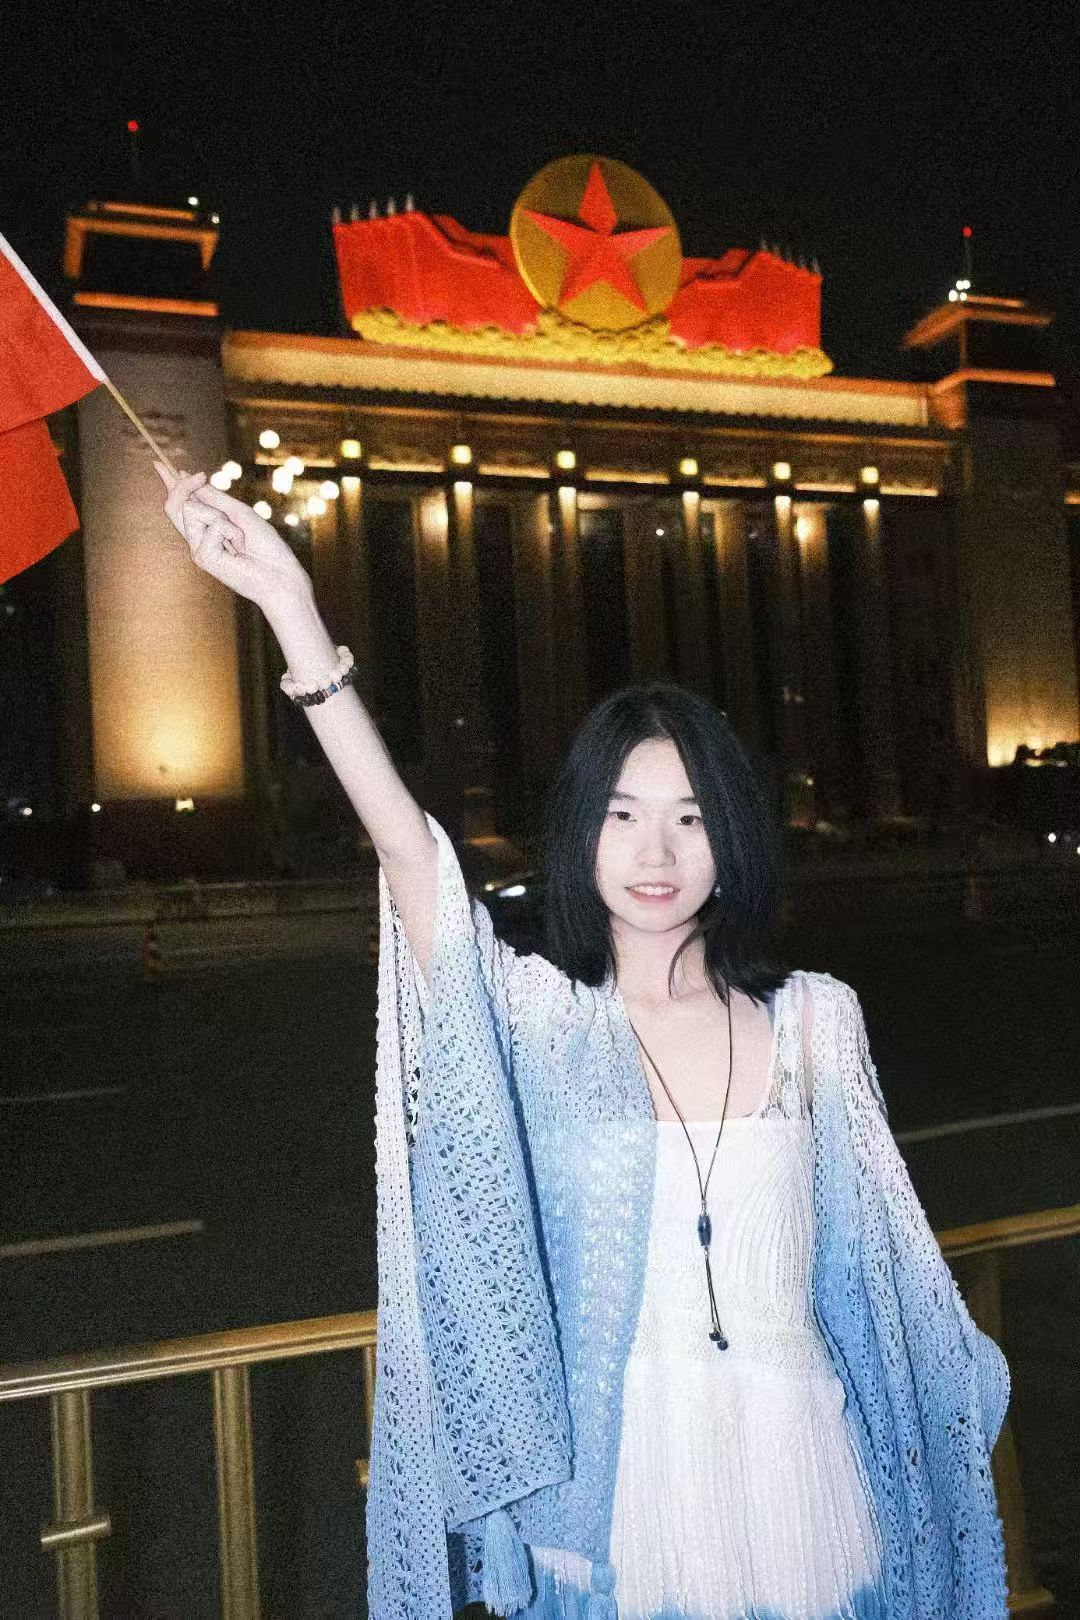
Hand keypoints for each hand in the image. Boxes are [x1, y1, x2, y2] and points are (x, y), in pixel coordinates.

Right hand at [155, 466, 312, 610]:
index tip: (158, 464)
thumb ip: (216, 499)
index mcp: (207, 528)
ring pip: (190, 510)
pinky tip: (239, 547)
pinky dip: (230, 531)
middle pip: (175, 505)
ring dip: (219, 516)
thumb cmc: (265, 546)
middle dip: (183, 485)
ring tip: (238, 536)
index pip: (182, 505)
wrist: (279, 574)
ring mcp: (198, 549)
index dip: (170, 485)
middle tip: (199, 474)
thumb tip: (196, 481)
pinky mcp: (202, 557)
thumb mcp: (240, 514)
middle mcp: (198, 539)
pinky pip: (211, 525)